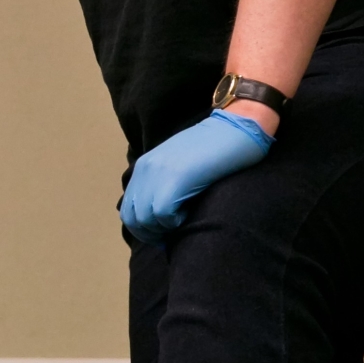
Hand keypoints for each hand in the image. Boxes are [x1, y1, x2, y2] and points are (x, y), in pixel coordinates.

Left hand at [121, 110, 272, 243]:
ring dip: (163, 229)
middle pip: (133, 218)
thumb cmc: (214, 149)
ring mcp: (159, 173)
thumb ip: (162, 183)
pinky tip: (189, 212)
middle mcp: (146, 169)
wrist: (235, 128)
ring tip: (183, 220)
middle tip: (173, 234)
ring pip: (145, 219)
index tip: (163, 233)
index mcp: (144, 166)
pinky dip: (175, 222)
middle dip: (151, 234)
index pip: (127, 209)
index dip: (143, 229)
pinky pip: (163, 215)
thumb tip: (156, 215)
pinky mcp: (175, 179)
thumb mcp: (178, 164)